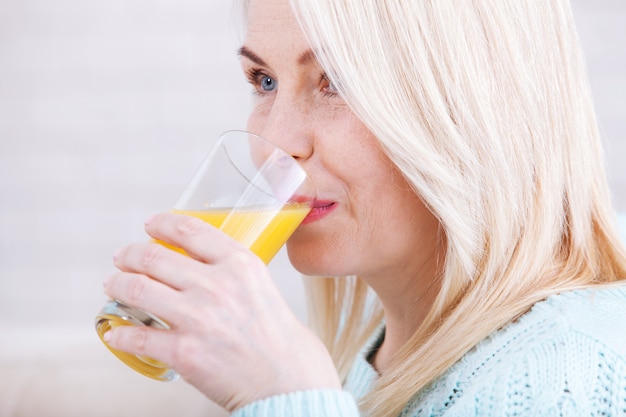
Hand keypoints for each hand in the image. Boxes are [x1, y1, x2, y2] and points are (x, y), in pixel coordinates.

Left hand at [102, 212, 340, 410]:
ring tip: (112, 286)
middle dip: (129, 254)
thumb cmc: (281, 338)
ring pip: (136, 289)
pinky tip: (115, 331)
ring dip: (117, 285)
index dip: (162, 223)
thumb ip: (234, 271)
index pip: (190, 230)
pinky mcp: (183, 352)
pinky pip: (137, 336)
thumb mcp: (263, 286)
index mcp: (239, 264)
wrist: (289, 382)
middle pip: (154, 257)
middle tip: (122, 258)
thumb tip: (200, 264)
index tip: (150, 225)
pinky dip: (119, 333)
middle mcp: (216, 285)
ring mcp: (197, 318)